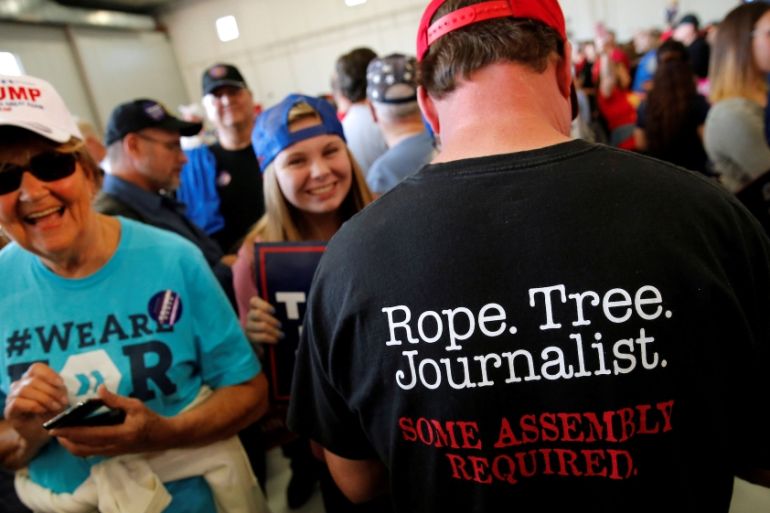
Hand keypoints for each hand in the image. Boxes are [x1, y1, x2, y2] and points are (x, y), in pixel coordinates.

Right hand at [4, 363, 66, 438]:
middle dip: (51, 391)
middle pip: (33, 380)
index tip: (61, 384)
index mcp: (31, 378)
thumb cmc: (51, 413)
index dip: (49, 374)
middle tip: (62, 402)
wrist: (41, 433)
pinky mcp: (9, 410)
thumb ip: (58, 389)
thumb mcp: (59, 397)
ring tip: (54, 407)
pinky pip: (18, 402)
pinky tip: (42, 410)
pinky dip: (33, 405)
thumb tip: (59, 385)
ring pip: (25, 390)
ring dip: (43, 398)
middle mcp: (19, 385)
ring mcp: (12, 397)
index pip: (36, 368)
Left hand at [50, 385, 171, 457]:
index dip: (69, 432)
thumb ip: (116, 400)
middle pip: (81, 448)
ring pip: (84, 453)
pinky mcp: (112, 453)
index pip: (88, 435)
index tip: (54, 428)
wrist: (163, 437)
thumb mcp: (136, 406)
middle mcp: (112, 447)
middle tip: (53, 431)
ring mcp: (112, 452)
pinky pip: (90, 452)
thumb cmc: (151, 420)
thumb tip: (99, 390)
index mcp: (119, 435)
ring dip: (70, 445)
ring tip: (62, 434)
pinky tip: (77, 437)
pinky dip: (79, 446)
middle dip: (65, 441)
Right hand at [245, 296, 283, 343]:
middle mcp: (250, 316)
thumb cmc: (274, 326)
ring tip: (281, 335)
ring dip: (274, 331)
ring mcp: (248, 327)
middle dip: (272, 320)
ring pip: (262, 326)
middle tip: (280, 326)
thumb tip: (285, 311)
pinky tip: (276, 341)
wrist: (267, 344)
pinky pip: (260, 337)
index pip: (254, 301)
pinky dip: (270, 339)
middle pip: (258, 314)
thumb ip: (277, 313)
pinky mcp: (249, 338)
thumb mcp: (275, 317)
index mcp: (255, 307)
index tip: (274, 311)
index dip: (264, 305)